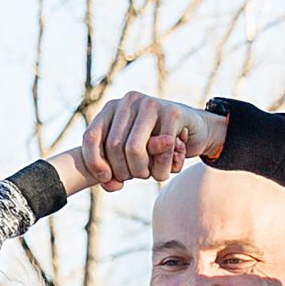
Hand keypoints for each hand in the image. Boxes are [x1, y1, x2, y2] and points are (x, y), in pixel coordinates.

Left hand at [81, 92, 225, 191]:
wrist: (194, 131)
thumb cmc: (155, 148)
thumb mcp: (128, 159)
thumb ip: (113, 173)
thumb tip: (112, 184)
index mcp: (112, 108)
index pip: (90, 137)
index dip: (95, 164)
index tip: (108, 179)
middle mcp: (129, 101)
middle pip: (114, 147)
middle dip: (125, 171)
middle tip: (140, 175)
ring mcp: (151, 104)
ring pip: (134, 150)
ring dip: (143, 172)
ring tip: (154, 172)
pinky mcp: (173, 113)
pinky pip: (160, 153)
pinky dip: (163, 170)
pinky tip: (171, 167)